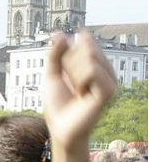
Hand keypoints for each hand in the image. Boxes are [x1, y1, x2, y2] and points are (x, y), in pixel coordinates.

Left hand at [44, 30, 116, 148]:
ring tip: (76, 90)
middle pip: (86, 46)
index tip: (63, 69)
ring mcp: (110, 79)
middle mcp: (105, 68)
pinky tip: (82, 94)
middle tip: (69, 84)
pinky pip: (92, 70)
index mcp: (95, 63)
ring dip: (73, 74)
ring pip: (89, 56)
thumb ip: (55, 54)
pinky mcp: (109, 90)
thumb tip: (60, 33)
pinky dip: (80, 81)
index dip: (67, 53)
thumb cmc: (57, 104)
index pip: (84, 40)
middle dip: (68, 64)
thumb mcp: (51, 75)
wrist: (60, 129)